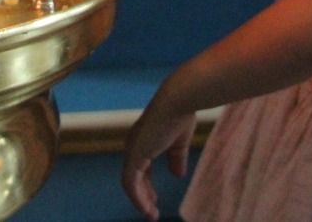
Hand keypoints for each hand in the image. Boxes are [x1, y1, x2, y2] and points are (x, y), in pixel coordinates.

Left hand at [120, 94, 194, 220]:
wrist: (178, 101)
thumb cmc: (181, 115)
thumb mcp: (179, 143)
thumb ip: (176, 158)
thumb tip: (177, 175)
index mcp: (144, 140)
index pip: (141, 167)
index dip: (147, 184)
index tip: (155, 198)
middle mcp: (134, 145)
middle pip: (134, 177)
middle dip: (143, 195)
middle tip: (152, 211)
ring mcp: (132, 150)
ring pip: (130, 183)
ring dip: (140, 201)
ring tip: (151, 215)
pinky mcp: (134, 155)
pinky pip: (130, 183)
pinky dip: (138, 197)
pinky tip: (147, 208)